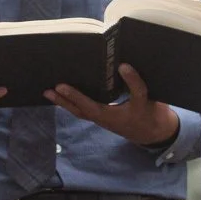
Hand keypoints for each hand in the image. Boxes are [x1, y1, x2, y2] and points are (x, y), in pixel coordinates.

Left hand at [46, 64, 179, 147]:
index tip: (60, 86)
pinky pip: (85, 109)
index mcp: (109, 116)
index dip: (74, 96)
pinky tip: (68, 94)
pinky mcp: (104, 116)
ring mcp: (101, 118)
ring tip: (50, 92)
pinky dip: (74, 103)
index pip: (87, 105)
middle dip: (61, 101)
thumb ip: (135, 84)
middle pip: (77, 111)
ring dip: (64, 103)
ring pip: (79, 111)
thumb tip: (123, 66)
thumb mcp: (145, 99)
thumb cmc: (149, 115)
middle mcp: (101, 118)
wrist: (154, 133)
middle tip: (46, 90)